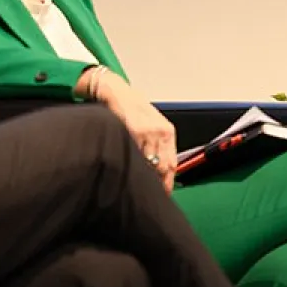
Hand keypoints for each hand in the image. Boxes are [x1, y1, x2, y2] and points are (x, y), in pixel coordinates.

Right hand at [90, 70, 176, 191]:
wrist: (115, 90)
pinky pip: (133, 154)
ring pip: (147, 163)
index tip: (163, 195)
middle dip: (156, 183)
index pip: (171, 164)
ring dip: (141, 176)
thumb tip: (158, 171)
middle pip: (162, 167)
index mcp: (167, 132)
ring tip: (133, 186)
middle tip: (147, 196)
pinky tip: (124, 169)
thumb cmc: (130, 108)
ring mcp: (147, 132)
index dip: (167, 183)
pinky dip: (129, 164)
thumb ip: (156, 145)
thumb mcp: (150, 124)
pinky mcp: (133, 130)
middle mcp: (160, 132)